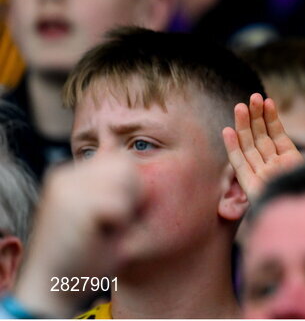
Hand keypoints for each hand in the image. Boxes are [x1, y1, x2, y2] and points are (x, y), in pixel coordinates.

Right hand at [14, 157, 143, 316]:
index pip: (121, 158)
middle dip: (131, 194)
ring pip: (126, 180)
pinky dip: (119, 224)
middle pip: (127, 165)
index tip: (108, 214)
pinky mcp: (74, 204)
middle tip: (108, 223)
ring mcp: (67, 187)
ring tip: (103, 228)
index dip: (130, 187)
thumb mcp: (100, 207)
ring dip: (125, 209)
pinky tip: (98, 236)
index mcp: (70, 175)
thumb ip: (109, 177)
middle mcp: (66, 175)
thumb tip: (111, 139)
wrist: (51, 286)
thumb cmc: (83, 252)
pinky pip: (119, 205)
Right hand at [222, 93, 304, 202]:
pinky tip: (227, 131)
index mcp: (290, 161)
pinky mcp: (250, 186)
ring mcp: (261, 175)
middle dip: (256, 117)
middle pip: (261, 138)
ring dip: (243, 126)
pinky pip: (239, 164)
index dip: (273, 119)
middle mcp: (274, 166)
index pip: (278, 135)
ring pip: (249, 146)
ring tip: (239, 106)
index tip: (268, 102)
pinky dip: (232, 148)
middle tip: (252, 97)